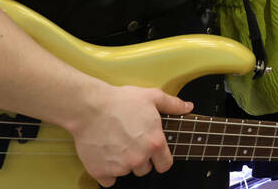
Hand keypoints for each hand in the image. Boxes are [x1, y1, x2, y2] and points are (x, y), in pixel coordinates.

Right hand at [68, 84, 191, 186]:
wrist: (89, 107)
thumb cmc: (120, 101)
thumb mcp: (152, 97)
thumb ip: (173, 104)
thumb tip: (188, 107)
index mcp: (155, 143)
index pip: (165, 165)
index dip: (161, 159)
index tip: (154, 153)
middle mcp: (139, 158)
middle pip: (145, 169)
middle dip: (140, 158)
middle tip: (131, 141)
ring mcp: (119, 167)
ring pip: (126, 172)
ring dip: (123, 163)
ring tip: (116, 143)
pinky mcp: (101, 172)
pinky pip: (108, 180)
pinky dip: (106, 170)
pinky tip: (105, 154)